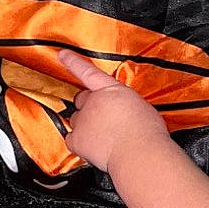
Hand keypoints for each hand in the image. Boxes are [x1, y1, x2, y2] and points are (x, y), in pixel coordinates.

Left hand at [55, 50, 168, 170]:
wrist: (139, 153)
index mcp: (111, 90)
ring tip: (104, 136)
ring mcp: (83, 120)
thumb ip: (125, 102)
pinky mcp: (77, 139)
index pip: (88, 71)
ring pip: (76, 120)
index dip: (73, 62)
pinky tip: (93, 147)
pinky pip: (71, 139)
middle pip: (82, 99)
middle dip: (89, 106)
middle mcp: (94, 102)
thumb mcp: (140, 105)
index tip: (62, 54)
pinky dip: (79, 143)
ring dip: (86, 125)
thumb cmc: (146, 132)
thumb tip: (123, 109)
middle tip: (103, 118)